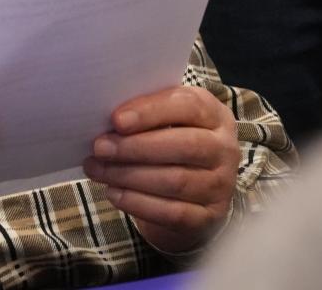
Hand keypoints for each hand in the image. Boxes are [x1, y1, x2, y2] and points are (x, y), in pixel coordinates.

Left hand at [82, 86, 239, 253]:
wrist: (193, 189)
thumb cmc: (170, 140)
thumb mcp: (164, 119)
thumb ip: (143, 114)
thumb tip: (106, 121)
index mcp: (213, 114)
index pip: (187, 106)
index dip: (151, 111)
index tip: (116, 120)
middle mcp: (224, 148)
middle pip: (184, 145)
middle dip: (135, 147)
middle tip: (100, 147)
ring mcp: (221, 185)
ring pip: (176, 181)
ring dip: (129, 175)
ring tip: (97, 169)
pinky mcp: (211, 216)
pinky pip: (174, 213)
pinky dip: (139, 203)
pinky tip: (114, 193)